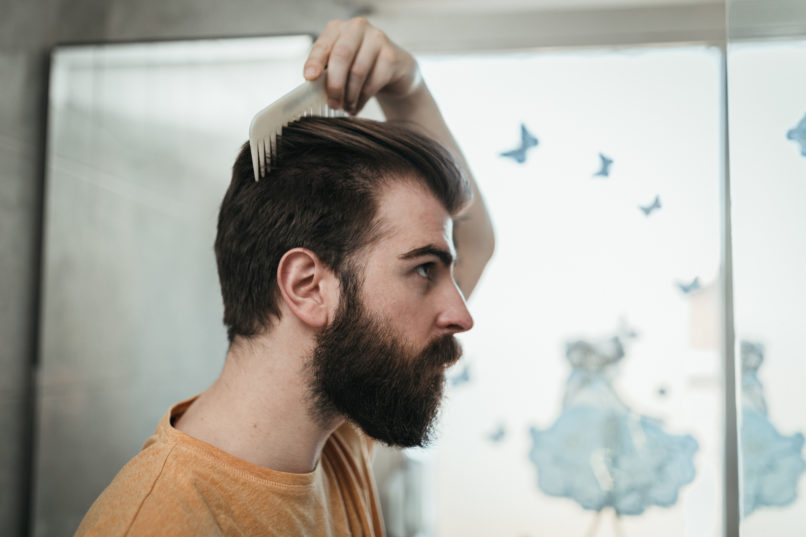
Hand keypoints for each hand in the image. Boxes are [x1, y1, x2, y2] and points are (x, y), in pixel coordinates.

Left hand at [303, 18, 422, 115]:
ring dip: (349, 96)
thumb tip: (314, 88)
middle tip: (332, 104)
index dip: (315, 61)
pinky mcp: (391, 56)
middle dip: (334, 84)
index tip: (309, 78)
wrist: (394, 68)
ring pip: (357, 71)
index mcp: (338, 28)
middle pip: (341, 55)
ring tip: (346, 107)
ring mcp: (377, 39)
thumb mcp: (339, 65)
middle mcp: (357, 27)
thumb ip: (326, 71)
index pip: (323, 44)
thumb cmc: (359, 66)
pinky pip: (373, 82)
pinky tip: (357, 107)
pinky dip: (362, 100)